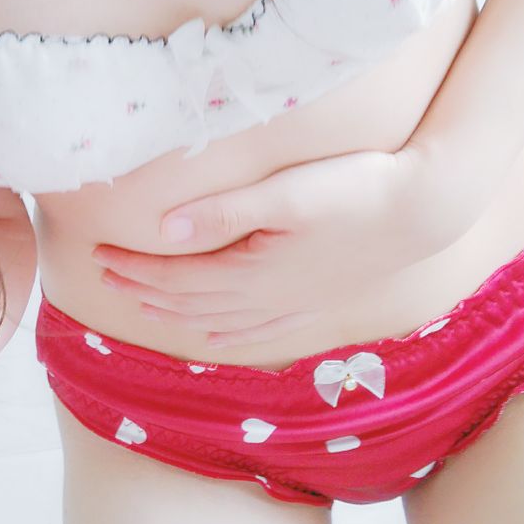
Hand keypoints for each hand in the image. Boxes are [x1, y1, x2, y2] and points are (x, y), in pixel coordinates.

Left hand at [91, 137, 486, 348]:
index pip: (175, 277)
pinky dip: (221, 334)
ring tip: (142, 301)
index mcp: (252, 271)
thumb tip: (165, 227)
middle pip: (187, 303)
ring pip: (215, 321)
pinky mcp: (312, 303)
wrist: (425, 211)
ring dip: (173, 313)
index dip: (133, 268)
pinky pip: (254, 332)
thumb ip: (224, 211)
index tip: (98, 253)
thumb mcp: (286, 193)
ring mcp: (291, 306)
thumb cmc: (357, 189)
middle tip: (103, 273)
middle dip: (141, 289)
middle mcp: (266, 299)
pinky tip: (212, 332)